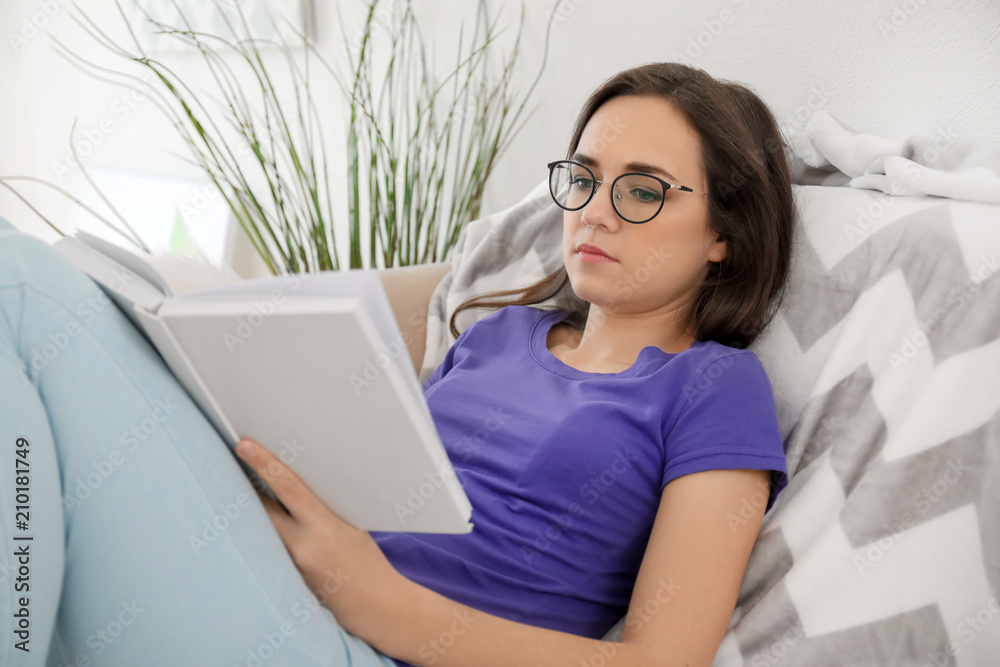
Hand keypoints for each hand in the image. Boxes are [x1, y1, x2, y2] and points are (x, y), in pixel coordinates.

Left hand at [235, 437, 406, 642]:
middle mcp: (303, 546)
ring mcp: (291, 566)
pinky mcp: (285, 580)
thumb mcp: (352, 526)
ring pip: (262, 530)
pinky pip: (269, 549)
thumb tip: (294, 486)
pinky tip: (259, 529)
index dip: (265, 464)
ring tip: (242, 490)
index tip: (244, 445)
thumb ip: (324, 508)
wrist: (376, 606)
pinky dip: (264, 536)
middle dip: (248, 485)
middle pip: (262, 509)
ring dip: (255, 512)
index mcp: (325, 527)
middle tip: (233, 461)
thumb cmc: (368, 561)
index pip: (289, 488)